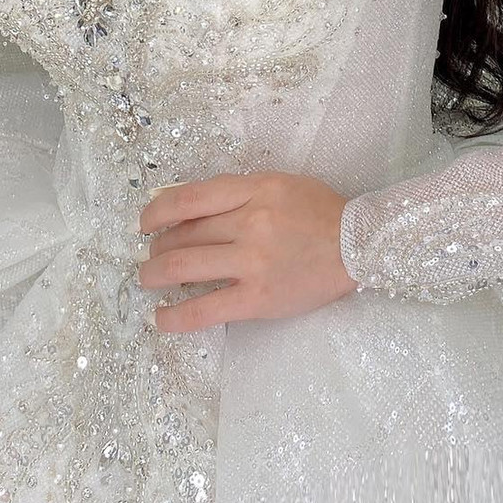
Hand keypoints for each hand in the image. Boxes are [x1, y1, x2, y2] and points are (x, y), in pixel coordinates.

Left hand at [136, 172, 357, 333]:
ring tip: (147, 279)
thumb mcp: (278, 184)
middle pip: (184, 233)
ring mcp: (251, 262)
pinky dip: (176, 315)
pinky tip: (161, 318)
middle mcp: (248, 222)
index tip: (145, 222)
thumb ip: (238, 193)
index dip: (157, 210)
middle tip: (151, 254)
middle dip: (157, 246)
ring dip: (155, 274)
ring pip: (185, 267)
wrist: (357, 245)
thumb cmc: (319, 212)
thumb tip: (192, 207)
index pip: (190, 197)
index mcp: (253, 190)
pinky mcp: (257, 298)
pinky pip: (206, 309)